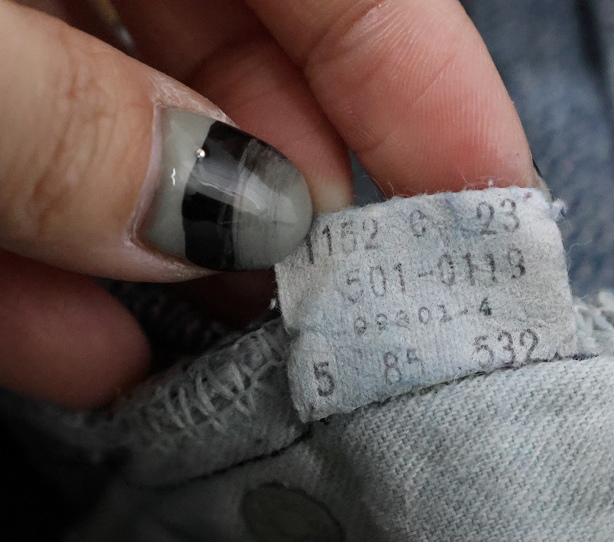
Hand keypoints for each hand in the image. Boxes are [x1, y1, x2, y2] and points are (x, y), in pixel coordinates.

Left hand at [0, 0, 538, 408]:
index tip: (493, 210)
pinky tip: (91, 358)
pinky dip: (50, 275)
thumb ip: (65, 122)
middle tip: (346, 311)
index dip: (432, 90)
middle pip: (252, 60)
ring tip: (232, 364)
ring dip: (174, 261)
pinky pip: (19, 180)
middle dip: (298, 193)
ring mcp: (8, 26)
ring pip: (132, 136)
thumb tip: (220, 220)